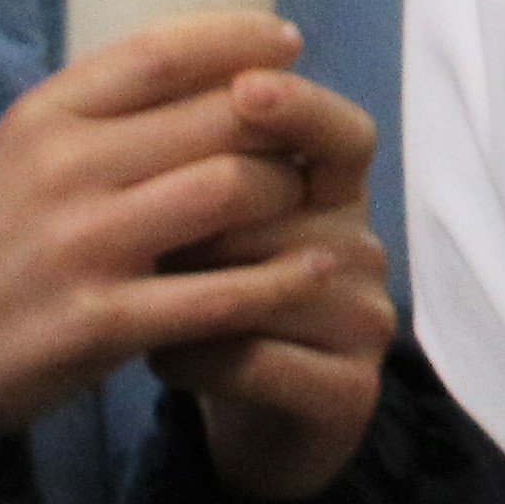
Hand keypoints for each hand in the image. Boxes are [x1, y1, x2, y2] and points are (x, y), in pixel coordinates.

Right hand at [0, 15, 331, 436]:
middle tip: (311, 136)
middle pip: (216, 117)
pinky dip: (278, 280)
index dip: (238, 37)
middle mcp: (65, 169)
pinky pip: (217, 293)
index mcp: (47, 116)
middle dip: (283, 123)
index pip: (162, 50)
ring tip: (307, 200)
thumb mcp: (27, 148)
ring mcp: (83, 247)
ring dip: (285, 193)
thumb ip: (107, 107)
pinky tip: (315, 268)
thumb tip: (216, 61)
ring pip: (228, 190)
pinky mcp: (99, 324)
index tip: (287, 42)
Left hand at [146, 69, 394, 502]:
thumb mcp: (217, 226)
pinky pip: (261, 362)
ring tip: (140, 302)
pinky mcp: (347, 393)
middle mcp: (362, 249)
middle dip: (206, 228)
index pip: (342, 133)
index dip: (302, 108)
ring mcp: (363, 323)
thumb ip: (202, 164)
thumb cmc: (222, 299)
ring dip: (193, 295)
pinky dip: (199, 359)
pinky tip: (161, 359)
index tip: (247, 87)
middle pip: (289, 213)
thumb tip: (151, 92)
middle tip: (145, 243)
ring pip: (274, 288)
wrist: (257, 417)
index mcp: (336, 195)